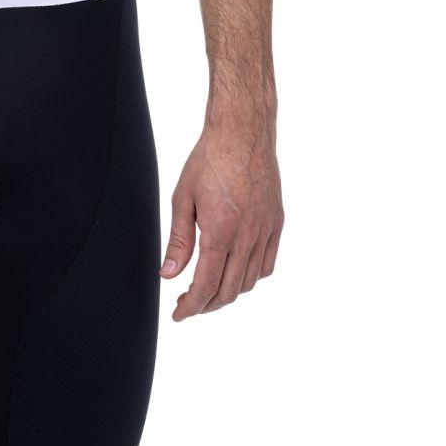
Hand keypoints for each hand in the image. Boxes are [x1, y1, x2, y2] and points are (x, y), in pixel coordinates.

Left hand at [160, 120, 282, 319]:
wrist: (242, 132)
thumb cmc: (209, 159)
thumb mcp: (183, 198)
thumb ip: (178, 241)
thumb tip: (169, 275)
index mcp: (221, 232)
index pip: (207, 286)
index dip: (192, 306)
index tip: (180, 314)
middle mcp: (247, 236)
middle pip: (230, 291)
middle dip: (207, 305)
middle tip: (189, 304)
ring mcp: (266, 230)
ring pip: (250, 281)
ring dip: (229, 292)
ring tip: (210, 288)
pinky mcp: (276, 222)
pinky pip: (268, 263)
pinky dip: (252, 276)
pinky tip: (236, 270)